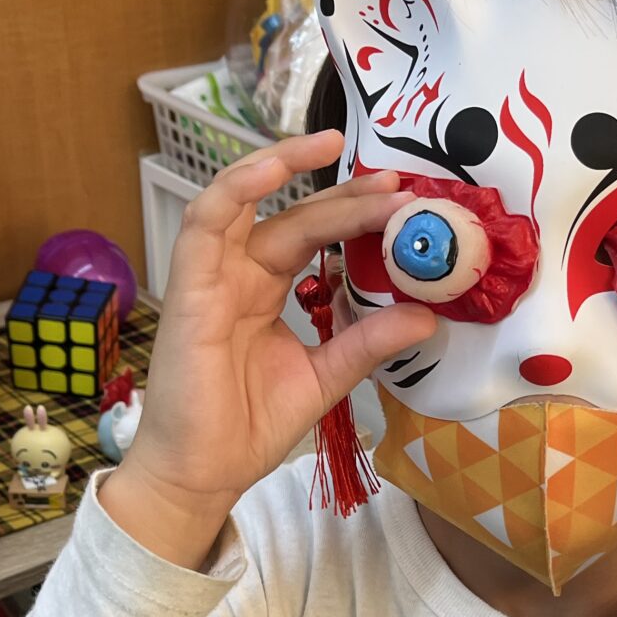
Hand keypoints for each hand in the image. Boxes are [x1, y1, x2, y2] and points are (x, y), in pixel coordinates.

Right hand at [103, 131, 434, 563]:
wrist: (205, 473)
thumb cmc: (249, 426)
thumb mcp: (326, 376)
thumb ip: (368, 341)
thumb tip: (427, 316)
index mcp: (267, 289)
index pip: (314, 235)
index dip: (356, 214)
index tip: (404, 202)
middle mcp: (238, 274)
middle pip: (294, 216)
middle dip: (344, 196)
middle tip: (396, 184)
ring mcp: (212, 276)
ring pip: (245, 201)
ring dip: (283, 165)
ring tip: (331, 144)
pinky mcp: (189, 287)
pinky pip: (205, 223)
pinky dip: (236, 189)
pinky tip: (272, 167)